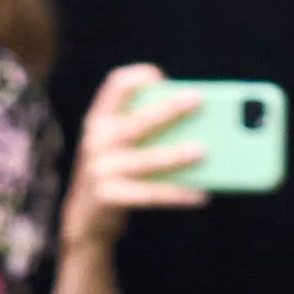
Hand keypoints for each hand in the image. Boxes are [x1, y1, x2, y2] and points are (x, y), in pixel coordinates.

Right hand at [62, 65, 207, 252]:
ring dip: (176, 155)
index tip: (159, 75)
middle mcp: (97, 140)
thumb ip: (151, 131)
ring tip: (205, 151)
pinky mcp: (109, 197)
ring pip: (146, 159)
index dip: (136, 78)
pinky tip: (201, 194)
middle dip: (167, 109)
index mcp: (102, 120)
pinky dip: (177, 194)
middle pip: (137, 121)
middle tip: (198, 99)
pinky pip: (150, 194)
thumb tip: (206, 129)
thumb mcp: (126, 146)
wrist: (86, 218)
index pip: (115, 88)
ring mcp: (100, 169)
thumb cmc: (120, 172)